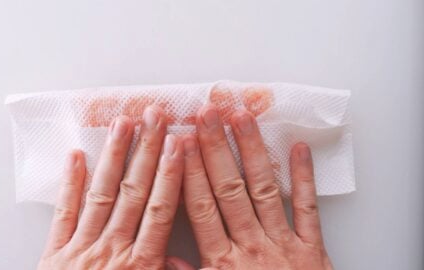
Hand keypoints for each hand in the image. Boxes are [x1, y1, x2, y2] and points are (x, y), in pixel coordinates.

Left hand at [38, 106, 185, 269]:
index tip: (178, 144)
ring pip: (103, 194)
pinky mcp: (55, 253)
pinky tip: (76, 156)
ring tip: (122, 124)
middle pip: (134, 192)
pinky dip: (70, 184)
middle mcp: (112, 250)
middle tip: (155, 117)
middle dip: (146, 151)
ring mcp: (82, 248)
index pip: (159, 210)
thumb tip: (183, 261)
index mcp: (140, 264)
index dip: (169, 174)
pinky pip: (64, 213)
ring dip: (114, 157)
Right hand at [176, 105, 332, 269]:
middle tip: (207, 114)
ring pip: (265, 189)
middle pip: (229, 190)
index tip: (180, 143)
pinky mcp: (313, 248)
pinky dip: (305, 177)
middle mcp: (252, 246)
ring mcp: (284, 243)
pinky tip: (298, 148)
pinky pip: (308, 208)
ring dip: (253, 151)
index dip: (190, 173)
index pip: (201, 208)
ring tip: (243, 117)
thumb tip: (165, 256)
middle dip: (216, 148)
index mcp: (223, 263)